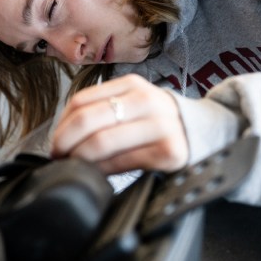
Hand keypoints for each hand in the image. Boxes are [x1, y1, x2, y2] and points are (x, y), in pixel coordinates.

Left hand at [51, 74, 188, 174]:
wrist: (206, 133)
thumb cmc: (159, 123)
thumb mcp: (134, 106)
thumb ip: (104, 112)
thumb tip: (64, 136)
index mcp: (132, 86)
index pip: (81, 101)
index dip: (61, 125)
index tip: (54, 143)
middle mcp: (147, 101)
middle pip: (87, 120)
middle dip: (65, 143)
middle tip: (58, 157)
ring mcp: (160, 125)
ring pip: (102, 141)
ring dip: (79, 158)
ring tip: (74, 166)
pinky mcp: (169, 151)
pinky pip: (122, 161)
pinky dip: (102, 170)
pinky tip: (97, 174)